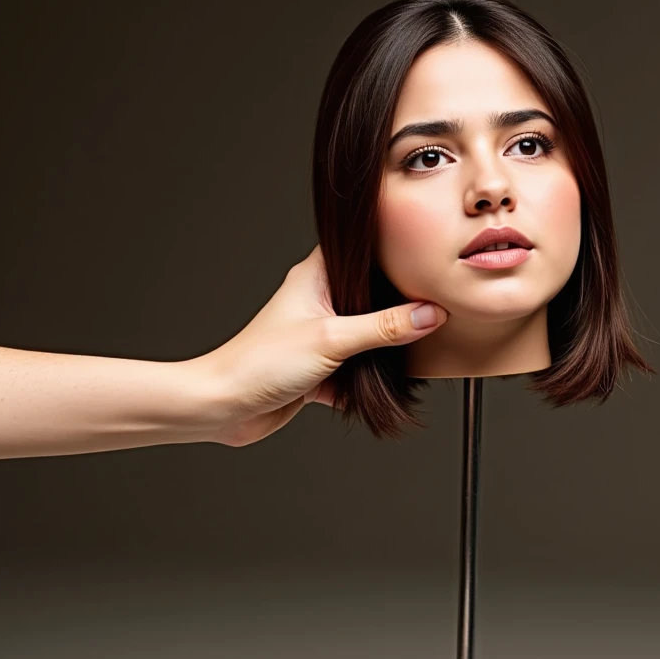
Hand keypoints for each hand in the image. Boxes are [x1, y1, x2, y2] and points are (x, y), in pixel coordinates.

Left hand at [190, 245, 445, 445]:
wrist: (224, 408)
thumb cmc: (259, 363)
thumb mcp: (333, 339)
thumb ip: (385, 327)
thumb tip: (429, 314)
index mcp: (316, 277)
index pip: (361, 251)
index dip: (392, 251)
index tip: (425, 255)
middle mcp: (318, 302)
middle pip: (371, 296)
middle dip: (399, 305)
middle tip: (436, 301)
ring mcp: (320, 336)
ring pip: (367, 336)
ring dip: (386, 347)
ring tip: (420, 345)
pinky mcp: (320, 369)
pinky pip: (358, 370)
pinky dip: (371, 380)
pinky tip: (391, 385)